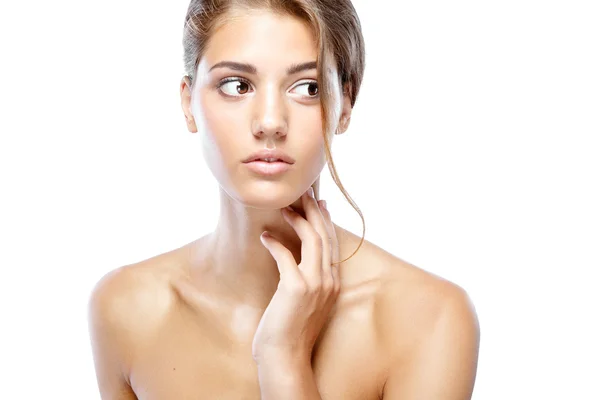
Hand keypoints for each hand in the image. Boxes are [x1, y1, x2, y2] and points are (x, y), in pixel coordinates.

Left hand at [252, 187, 340, 364]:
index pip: (333, 244)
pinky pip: (286, 255)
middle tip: (304, 193)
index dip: (326, 221)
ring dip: (299, 219)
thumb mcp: (306, 303)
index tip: (319, 204)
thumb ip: (307, 281)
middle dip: (315, 211)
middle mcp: (329, 281)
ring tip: (286, 207)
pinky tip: (265, 235)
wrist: (286, 357)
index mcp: (333, 283)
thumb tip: (298, 261)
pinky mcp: (296, 287)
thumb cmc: (290, 331)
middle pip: (325, 236)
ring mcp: (315, 284)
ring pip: (312, 240)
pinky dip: (275, 242)